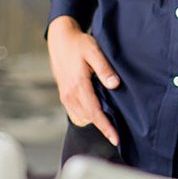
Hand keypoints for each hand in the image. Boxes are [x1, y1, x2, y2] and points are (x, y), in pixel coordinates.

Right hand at [48, 16, 120, 145]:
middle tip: (117, 133)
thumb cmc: (78, 44)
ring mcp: (65, 95)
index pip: (94, 113)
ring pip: (80, 117)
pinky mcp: (64, 94)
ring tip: (109, 121)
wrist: (60, 39)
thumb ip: (104, 68)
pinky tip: (97, 111)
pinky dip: (86, 115)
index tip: (116, 139)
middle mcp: (69, 94)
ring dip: (94, 121)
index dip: (106, 127)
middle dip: (102, 127)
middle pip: (88, 119)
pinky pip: (75, 112)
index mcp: (78, 85)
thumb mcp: (94, 51)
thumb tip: (115, 84)